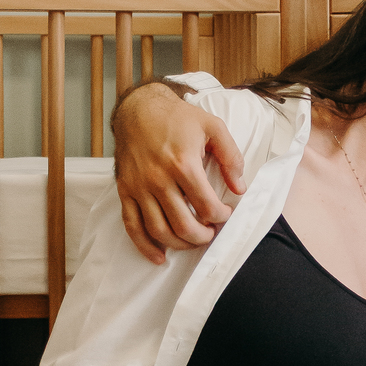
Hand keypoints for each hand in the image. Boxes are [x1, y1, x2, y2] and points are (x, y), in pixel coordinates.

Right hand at [113, 81, 244, 264]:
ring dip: (180, 244)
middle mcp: (158, 179)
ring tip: (194, 240)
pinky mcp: (125, 191)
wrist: (138, 109)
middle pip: (183, 224)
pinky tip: (159, 257)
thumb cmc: (178, 117)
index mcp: (183, 164)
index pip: (206, 206)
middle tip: (211, 232)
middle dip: (203, 235)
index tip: (225, 213)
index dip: (221, 216)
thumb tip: (240, 187)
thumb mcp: (213, 126)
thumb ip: (231, 157)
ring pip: (159, 230)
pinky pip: (132, 225)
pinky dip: (145, 246)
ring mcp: (139, 187)